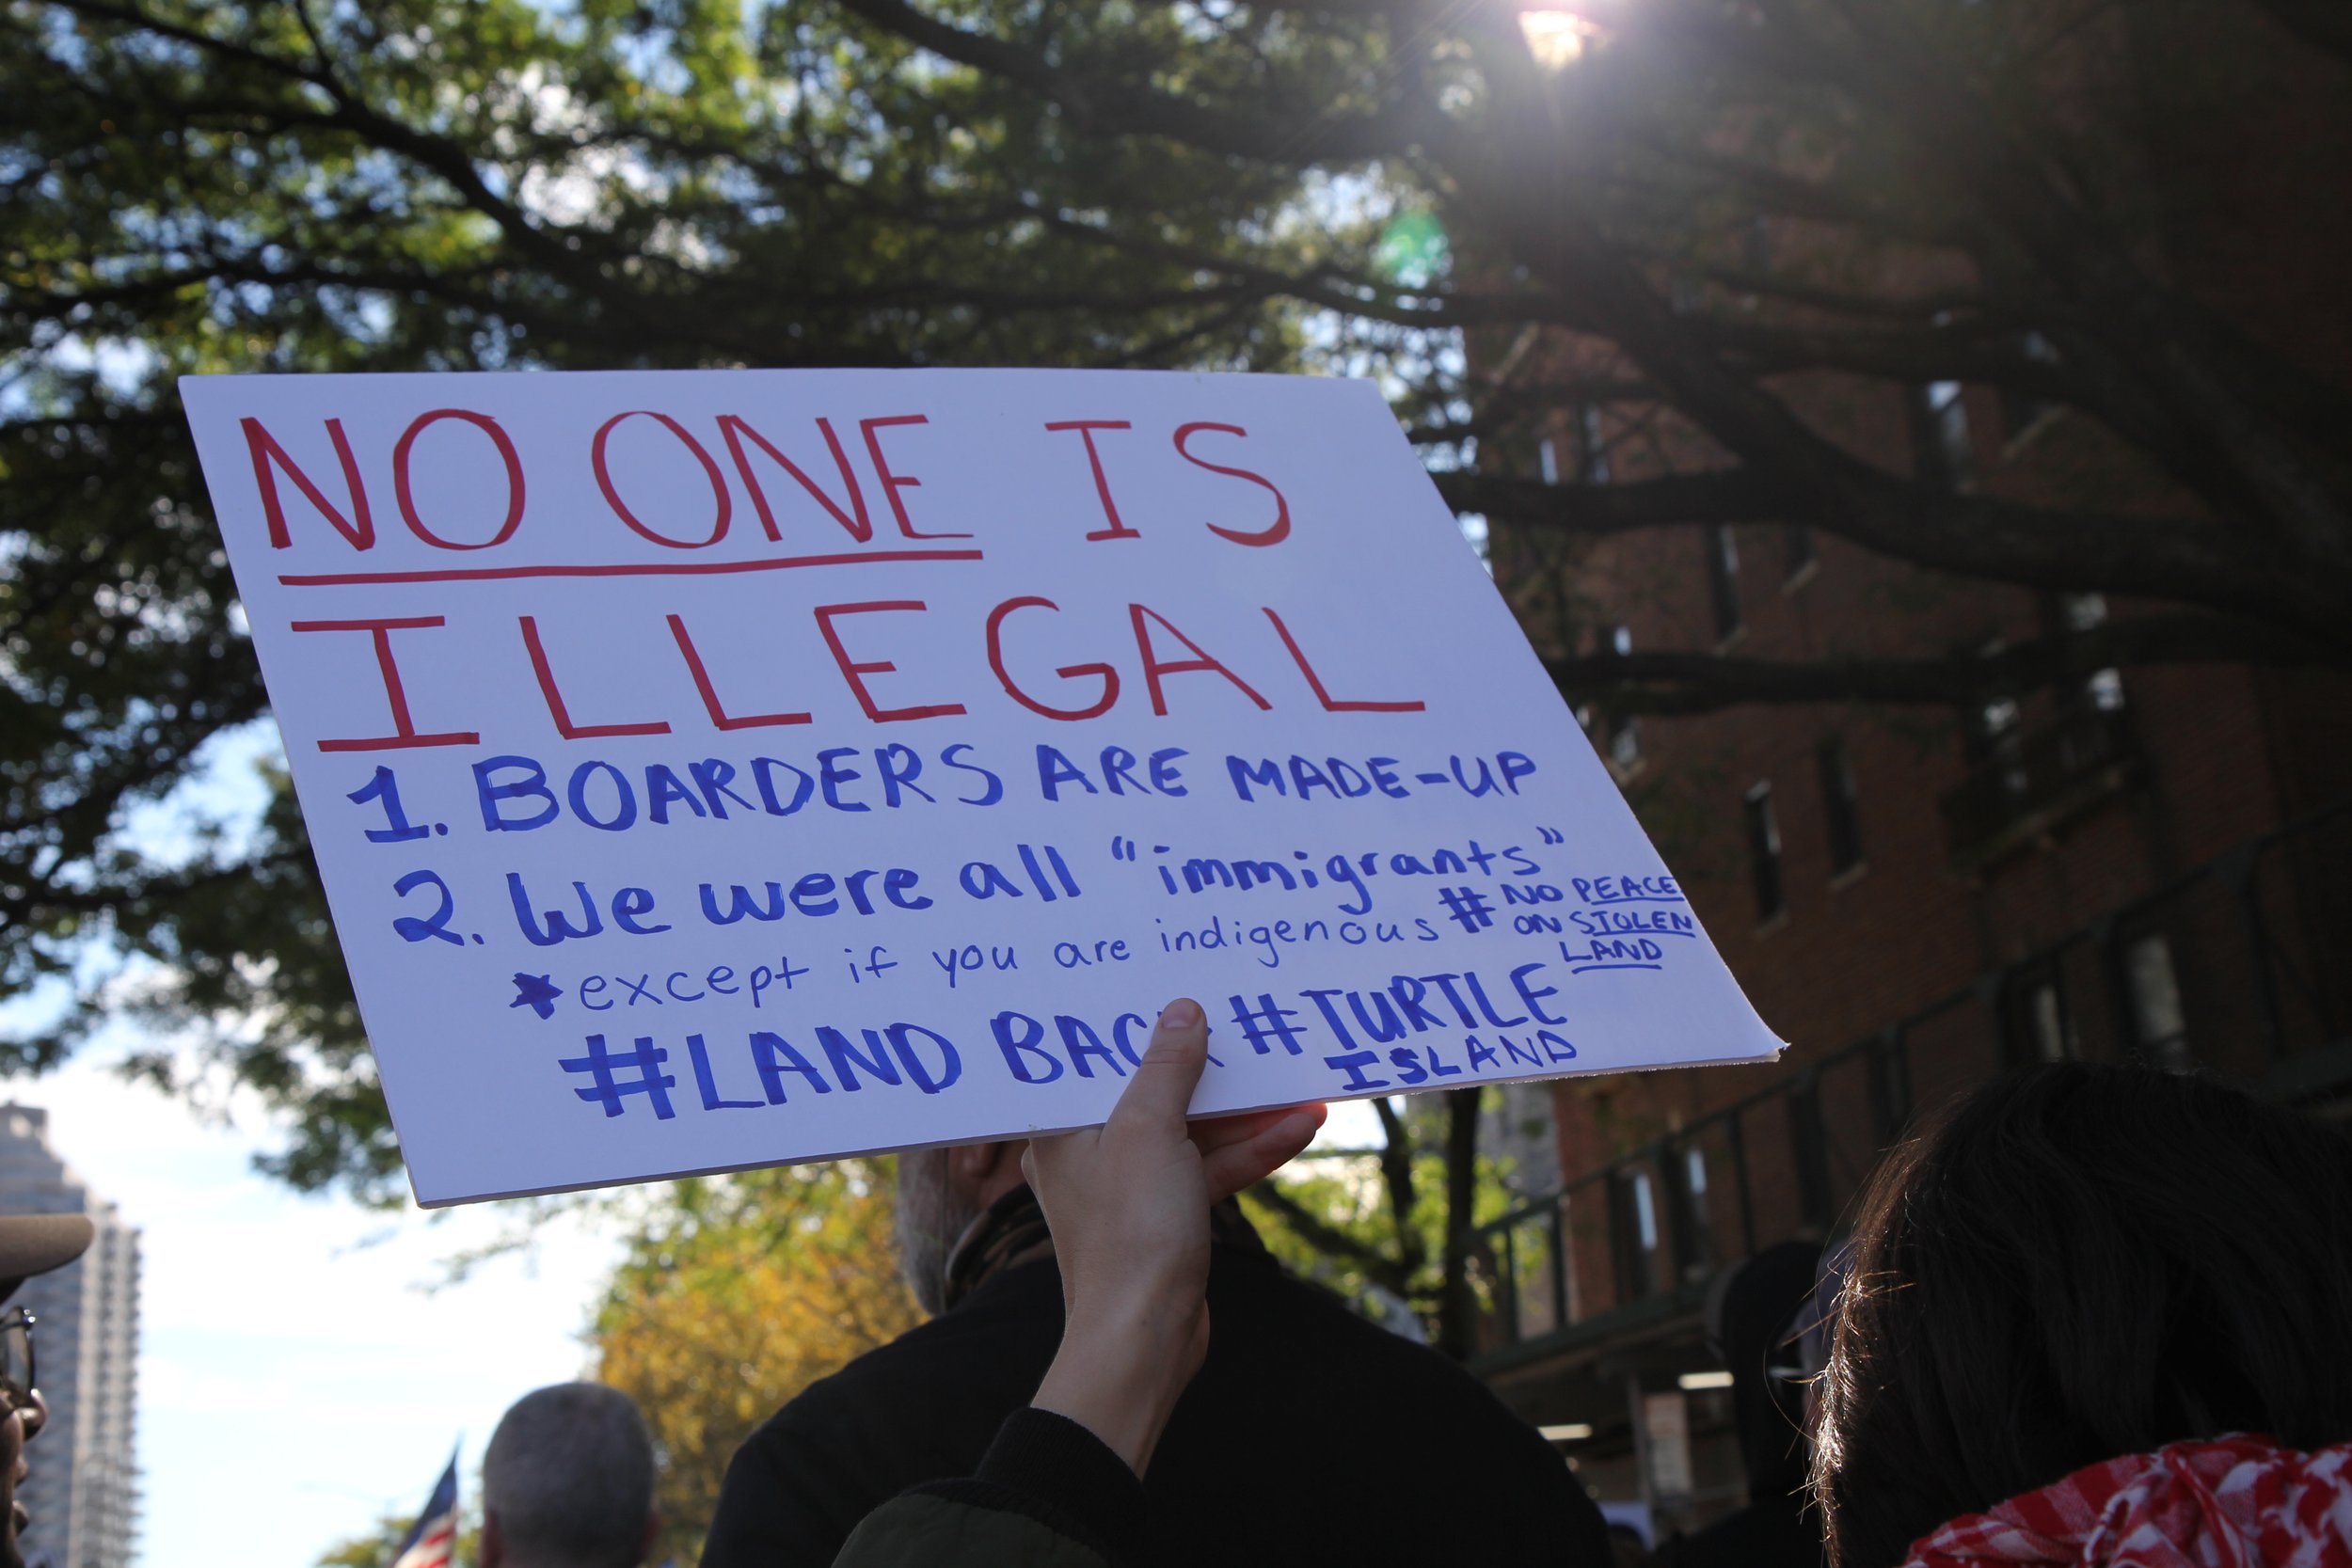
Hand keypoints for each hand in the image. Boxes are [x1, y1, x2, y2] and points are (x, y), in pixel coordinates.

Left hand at [1025, 997, 1324, 1475]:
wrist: (1146, 1339)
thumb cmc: (1130, 1233)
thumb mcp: (1150, 1131)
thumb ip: (1168, 1068)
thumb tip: (1182, 1013)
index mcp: (1064, 1127)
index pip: (1103, 1058)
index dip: (1143, 1025)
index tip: (1181, 991)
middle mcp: (1092, 1152)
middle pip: (1156, 1090)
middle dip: (1213, 1067)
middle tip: (1253, 1028)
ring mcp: (1134, 1185)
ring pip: (1195, 1130)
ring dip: (1248, 1111)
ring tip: (1301, 1082)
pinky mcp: (1170, 1215)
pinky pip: (1212, 1166)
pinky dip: (1252, 1149)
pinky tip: (1301, 1125)